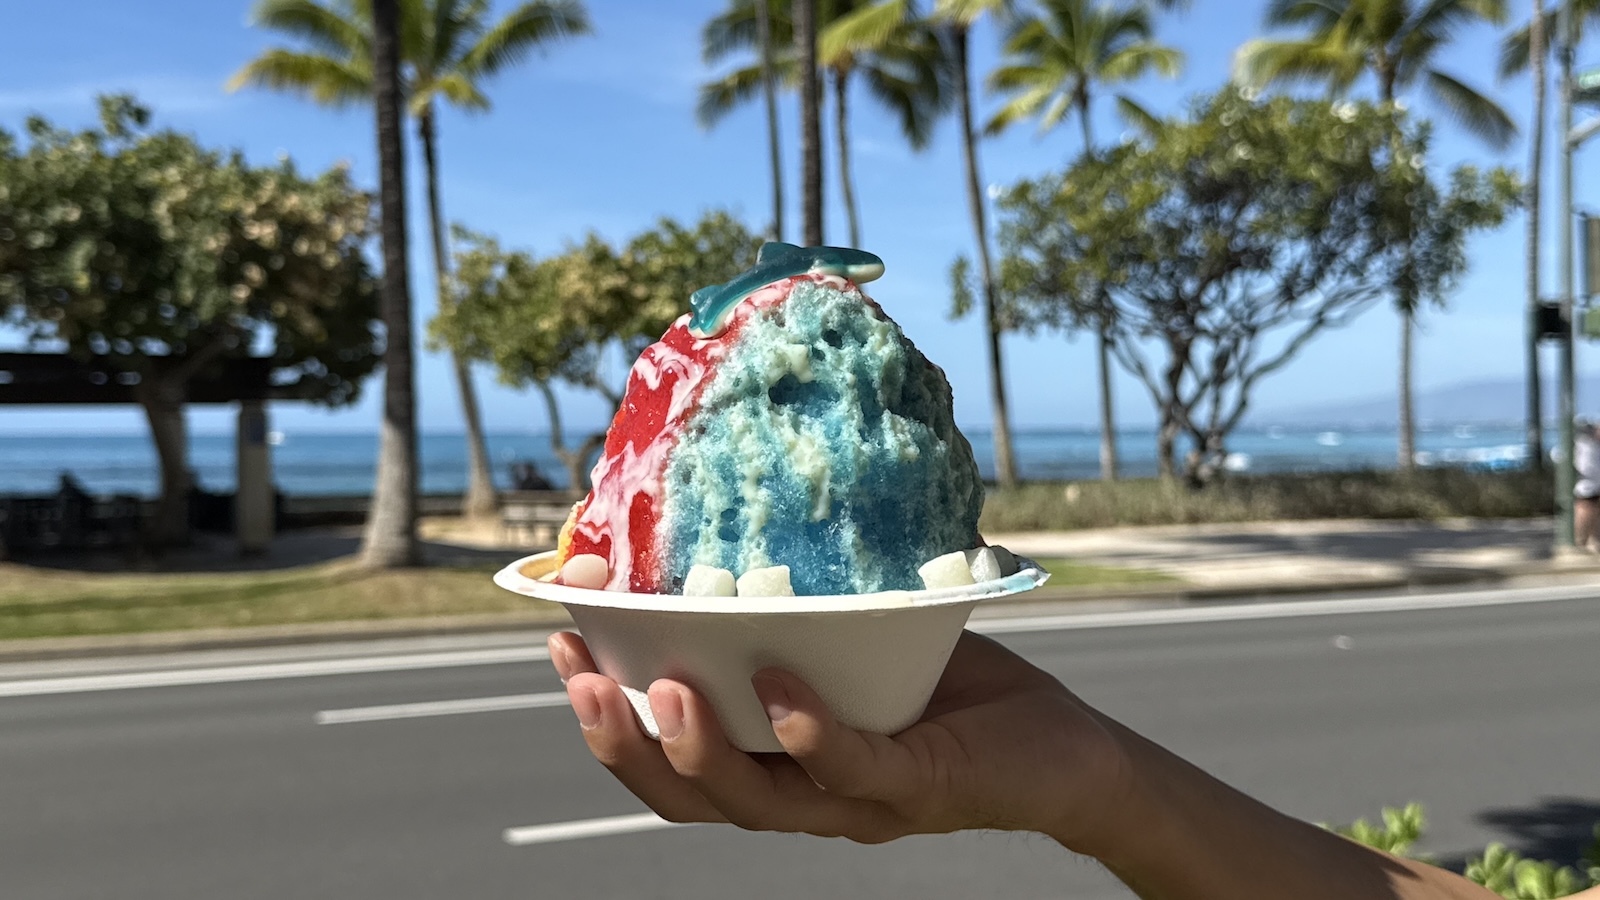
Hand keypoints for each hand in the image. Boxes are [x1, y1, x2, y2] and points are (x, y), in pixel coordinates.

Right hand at [548, 629, 1131, 848]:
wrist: (1062, 749)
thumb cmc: (949, 688)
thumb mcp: (859, 640)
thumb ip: (798, 608)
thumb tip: (730, 511)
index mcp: (774, 765)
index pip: (669, 758)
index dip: (606, 716)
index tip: (559, 642)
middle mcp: (804, 797)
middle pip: (688, 796)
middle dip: (625, 742)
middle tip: (583, 677)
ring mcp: (859, 803)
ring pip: (756, 799)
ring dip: (701, 749)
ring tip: (667, 688)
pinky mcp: (920, 789)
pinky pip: (854, 770)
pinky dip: (811, 732)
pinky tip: (780, 687)